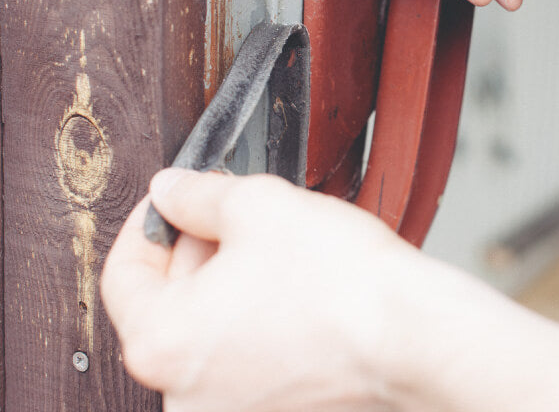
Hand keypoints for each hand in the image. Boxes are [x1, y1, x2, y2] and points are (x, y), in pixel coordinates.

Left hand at [102, 170, 423, 410]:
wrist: (415, 336)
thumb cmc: (340, 280)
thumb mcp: (253, 205)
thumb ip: (195, 195)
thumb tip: (169, 191)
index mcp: (163, 345)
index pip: (123, 274)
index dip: (146, 223)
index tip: (169, 201)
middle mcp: (186, 395)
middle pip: (166, 300)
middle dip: (192, 246)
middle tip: (226, 210)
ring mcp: (230, 411)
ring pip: (205, 326)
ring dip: (223, 277)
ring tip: (266, 243)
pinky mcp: (271, 410)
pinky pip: (239, 351)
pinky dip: (249, 312)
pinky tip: (285, 282)